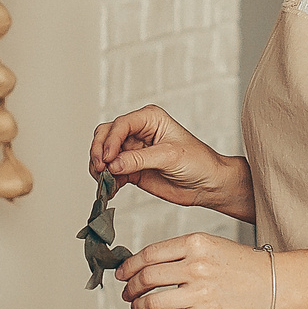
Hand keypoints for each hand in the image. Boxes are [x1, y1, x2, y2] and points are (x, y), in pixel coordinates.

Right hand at [89, 106, 249, 219]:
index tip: (107, 159)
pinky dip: (106, 181)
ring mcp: (133, 151)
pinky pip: (111, 173)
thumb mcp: (169, 156)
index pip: (120, 124)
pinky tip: (109, 189)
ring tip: (104, 181)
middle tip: (100, 168)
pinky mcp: (131, 170)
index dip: (110, 141)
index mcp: (149, 119)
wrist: (208, 185)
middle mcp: (138, 132)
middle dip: (99, 151)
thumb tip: (112, 164)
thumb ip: (138, 160)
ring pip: (104, 154)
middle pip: (106, 135)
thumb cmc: (198, 162)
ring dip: (99, 167)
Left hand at [114, 233, 269, 308]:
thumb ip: (180, 251)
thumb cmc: (242, 264)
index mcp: (195, 243)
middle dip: (131, 288)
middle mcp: (196, 266)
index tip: (122, 273)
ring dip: (138, 307)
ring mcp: (201, 292)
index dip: (129, 266)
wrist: (273, 281)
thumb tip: (146, 264)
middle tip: (128, 293)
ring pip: (153, 302)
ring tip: (139, 308)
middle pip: (147, 277)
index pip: (149, 254)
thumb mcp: (210, 244)